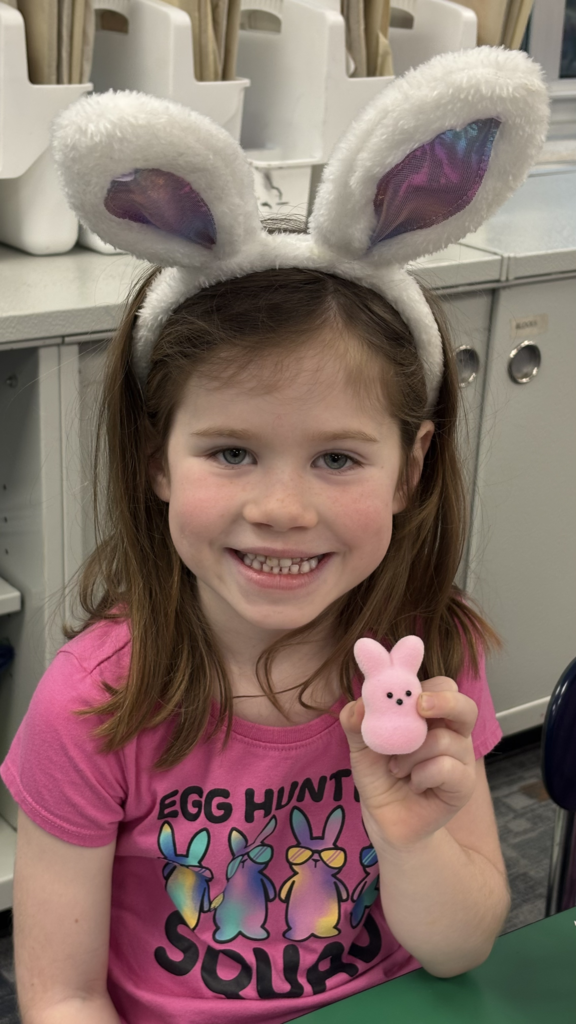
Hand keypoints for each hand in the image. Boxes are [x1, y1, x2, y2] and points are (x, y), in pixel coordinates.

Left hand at [339, 676, 478, 850]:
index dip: (428, 685)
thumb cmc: (379, 775)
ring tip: (396, 768)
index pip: (443, 687)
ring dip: (410, 755)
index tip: (408, 692)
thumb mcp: (360, 745)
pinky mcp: (463, 785)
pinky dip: (421, 775)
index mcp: (431, 716)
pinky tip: (413, 784)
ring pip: (444, 740)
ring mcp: (461, 759)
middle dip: (444, 702)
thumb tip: (360, 703)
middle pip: (465, 707)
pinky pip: (446, 768)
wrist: (385, 818)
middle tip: (420, 707)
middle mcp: (451, 733)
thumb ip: (356, 721)